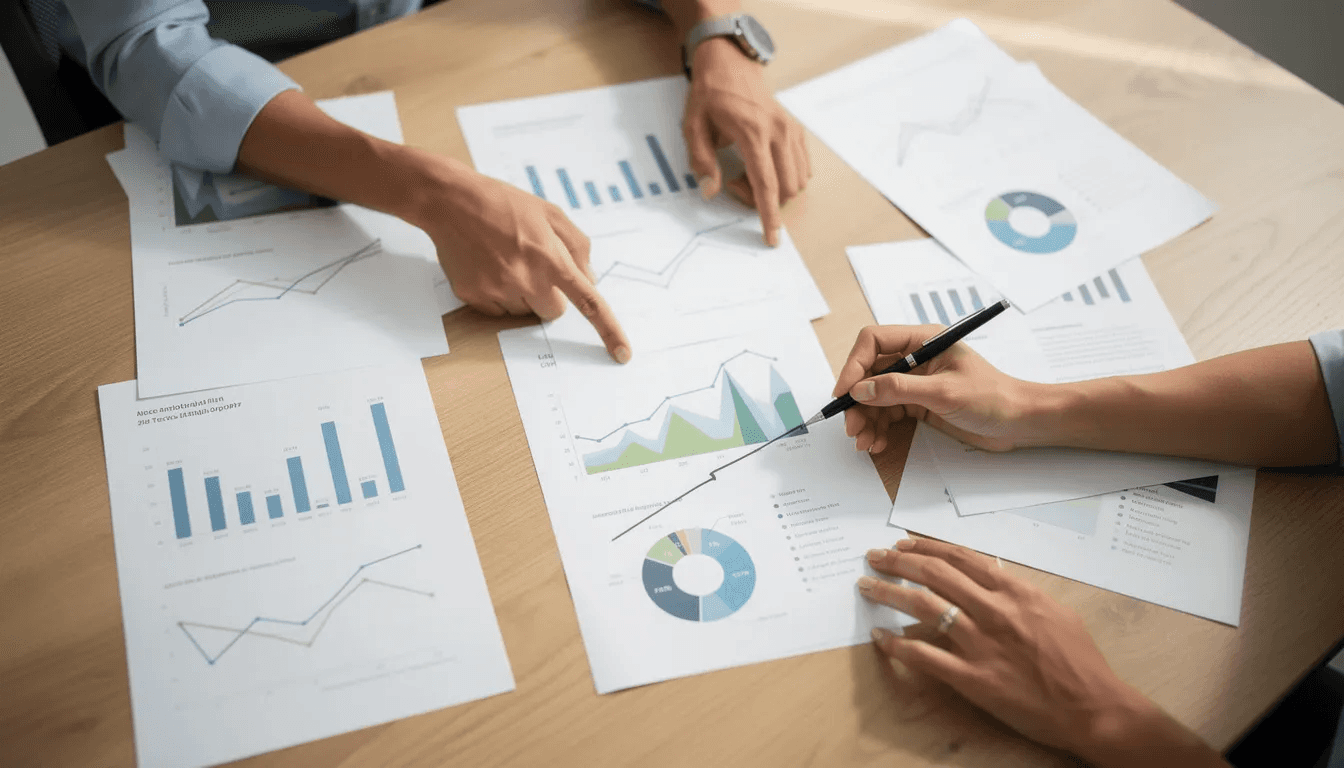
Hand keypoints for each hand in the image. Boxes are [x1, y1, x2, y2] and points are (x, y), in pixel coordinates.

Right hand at [418, 163, 630, 362]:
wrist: (452, 201)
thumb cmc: (505, 204)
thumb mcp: (551, 214)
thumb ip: (577, 247)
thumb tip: (589, 280)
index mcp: (551, 257)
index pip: (588, 302)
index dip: (609, 331)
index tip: (622, 355)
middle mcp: (526, 279)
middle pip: (554, 312)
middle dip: (550, 295)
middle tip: (532, 267)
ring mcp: (498, 290)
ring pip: (525, 313)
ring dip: (522, 294)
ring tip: (505, 261)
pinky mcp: (474, 296)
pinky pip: (498, 312)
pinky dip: (497, 295)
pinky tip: (488, 267)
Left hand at [682, 37, 811, 246]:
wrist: (730, 64)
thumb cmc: (710, 95)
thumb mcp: (693, 126)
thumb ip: (701, 160)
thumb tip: (712, 189)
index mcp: (753, 133)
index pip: (766, 184)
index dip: (769, 216)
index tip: (772, 238)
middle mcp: (778, 132)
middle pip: (786, 187)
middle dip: (764, 200)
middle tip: (735, 183)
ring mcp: (791, 130)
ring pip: (798, 180)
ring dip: (775, 189)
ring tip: (747, 172)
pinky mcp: (796, 130)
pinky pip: (802, 167)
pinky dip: (786, 176)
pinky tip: (763, 166)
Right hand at [832, 324, 1036, 453]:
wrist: (1019, 422)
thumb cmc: (993, 398)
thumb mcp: (944, 392)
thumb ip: (900, 389)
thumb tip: (861, 390)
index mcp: (923, 341)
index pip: (874, 342)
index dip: (854, 365)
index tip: (844, 392)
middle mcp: (915, 358)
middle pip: (869, 373)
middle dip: (857, 400)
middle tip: (851, 426)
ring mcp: (916, 382)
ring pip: (875, 396)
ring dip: (865, 419)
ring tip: (864, 442)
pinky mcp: (918, 404)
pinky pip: (887, 413)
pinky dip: (878, 428)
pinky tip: (878, 442)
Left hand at [859, 539, 1226, 767]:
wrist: (1094, 708)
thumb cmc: (1080, 662)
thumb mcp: (1054, 612)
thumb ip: (1018, 593)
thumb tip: (989, 578)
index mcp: (1015, 592)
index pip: (960, 557)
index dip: (925, 546)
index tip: (903, 544)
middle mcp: (995, 611)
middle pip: (935, 574)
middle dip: (898, 562)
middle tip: (874, 558)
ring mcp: (982, 645)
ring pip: (923, 607)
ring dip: (888, 593)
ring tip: (867, 586)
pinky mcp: (974, 679)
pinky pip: (925, 657)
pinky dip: (898, 645)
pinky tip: (880, 636)